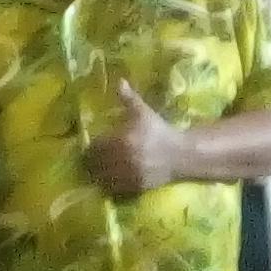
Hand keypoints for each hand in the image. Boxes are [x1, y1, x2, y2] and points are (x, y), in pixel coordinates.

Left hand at [88, 79, 187, 196]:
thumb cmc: (160, 131)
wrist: (180, 155)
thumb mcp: (144, 113)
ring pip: (101, 178)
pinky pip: (113, 189)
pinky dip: (107, 185)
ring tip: (98, 169)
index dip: (90, 147)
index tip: (90, 146)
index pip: (94, 147)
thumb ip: (129, 98)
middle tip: (92, 158)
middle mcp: (124, 159)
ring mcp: (129, 175)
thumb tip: (119, 80)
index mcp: (123, 140)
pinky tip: (109, 178)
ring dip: (96, 174)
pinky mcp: (134, 187)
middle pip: (94, 164)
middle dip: (90, 162)